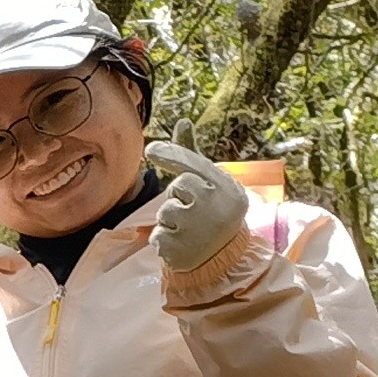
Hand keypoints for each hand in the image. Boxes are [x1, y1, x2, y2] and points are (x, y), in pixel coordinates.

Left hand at [144, 139, 249, 275]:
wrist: (222, 256)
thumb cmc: (212, 210)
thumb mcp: (210, 181)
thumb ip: (191, 155)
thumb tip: (182, 120)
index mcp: (226, 187)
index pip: (193, 165)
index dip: (171, 155)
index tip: (151, 149)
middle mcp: (216, 206)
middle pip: (177, 185)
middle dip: (179, 195)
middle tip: (194, 208)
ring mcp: (198, 230)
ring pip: (165, 212)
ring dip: (169, 219)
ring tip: (188, 228)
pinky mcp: (181, 250)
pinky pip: (157, 235)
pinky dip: (164, 239)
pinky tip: (181, 244)